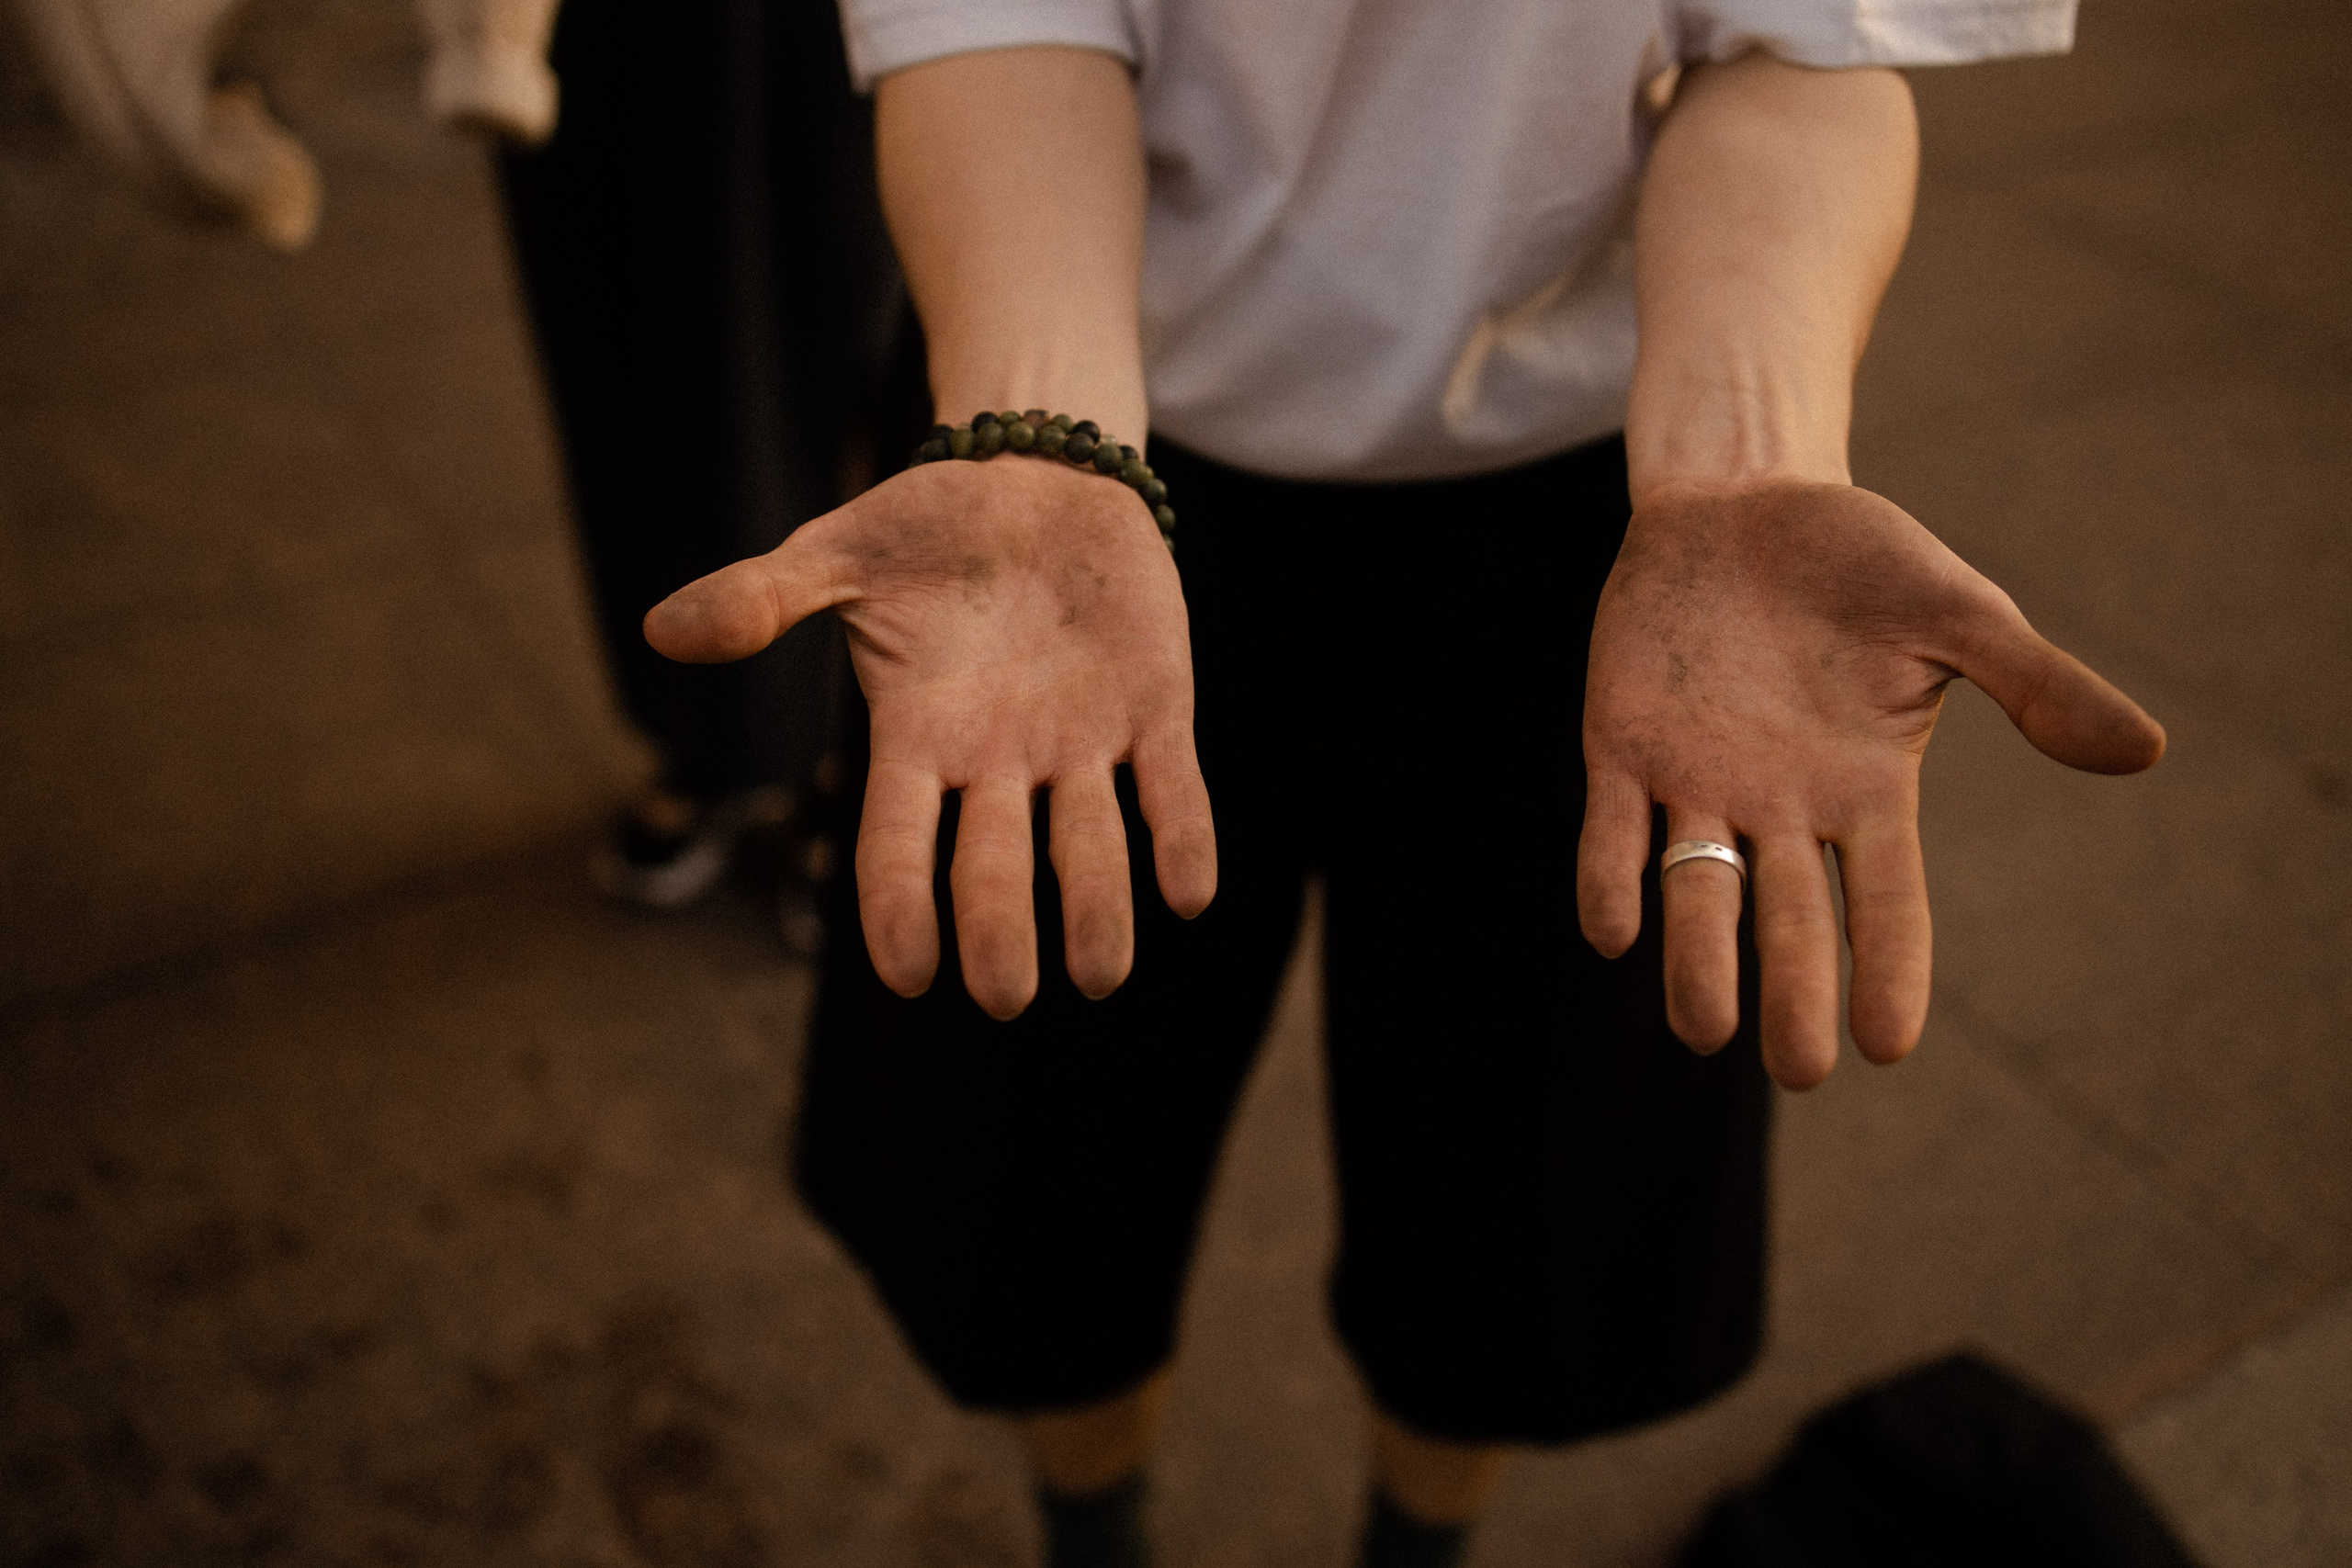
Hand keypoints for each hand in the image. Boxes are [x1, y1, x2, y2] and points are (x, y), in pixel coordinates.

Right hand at [643, 459, 1216, 1018]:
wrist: (1038, 475)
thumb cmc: (929, 525)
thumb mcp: (839, 552)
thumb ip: (763, 598)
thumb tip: (660, 630)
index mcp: (917, 736)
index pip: (897, 841)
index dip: (899, 906)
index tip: (906, 975)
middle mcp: (997, 759)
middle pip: (994, 865)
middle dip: (1000, 931)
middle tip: (1007, 997)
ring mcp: (1078, 740)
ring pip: (1088, 844)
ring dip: (1097, 909)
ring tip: (1101, 975)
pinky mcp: (1155, 710)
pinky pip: (1171, 788)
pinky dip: (1180, 838)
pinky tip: (1190, 894)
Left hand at [1578, 480, 2163, 1088]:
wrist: (1744, 499)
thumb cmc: (1861, 562)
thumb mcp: (1957, 613)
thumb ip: (2036, 684)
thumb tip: (2144, 751)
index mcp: (1866, 790)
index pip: (1886, 902)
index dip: (1887, 968)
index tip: (1887, 1043)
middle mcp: (1781, 806)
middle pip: (1790, 920)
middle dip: (1791, 993)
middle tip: (1798, 1068)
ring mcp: (1698, 779)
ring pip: (1698, 892)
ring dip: (1697, 961)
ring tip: (1706, 1030)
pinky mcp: (1622, 744)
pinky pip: (1612, 830)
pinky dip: (1609, 880)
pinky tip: (1614, 931)